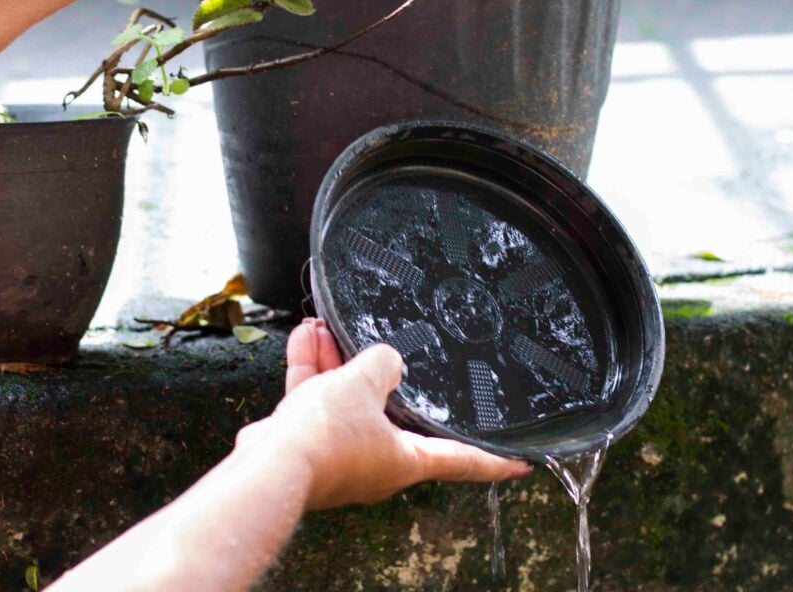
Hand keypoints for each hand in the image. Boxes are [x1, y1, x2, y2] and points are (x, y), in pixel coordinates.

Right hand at [237, 319, 531, 509]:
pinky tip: (306, 337)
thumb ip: (383, 364)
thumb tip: (387, 359)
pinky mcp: (307, 445)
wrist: (268, 467)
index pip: (464, 459)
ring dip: (337, 361)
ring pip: (347, 399)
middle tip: (387, 345)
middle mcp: (376, 463)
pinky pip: (315, 400)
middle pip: (392, 411)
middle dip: (383, 373)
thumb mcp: (365, 384)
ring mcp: (340, 455)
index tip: (524, 462)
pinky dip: (312, 370)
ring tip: (327, 326)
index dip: (496, 459)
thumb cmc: (324, 439)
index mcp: (407, 460)